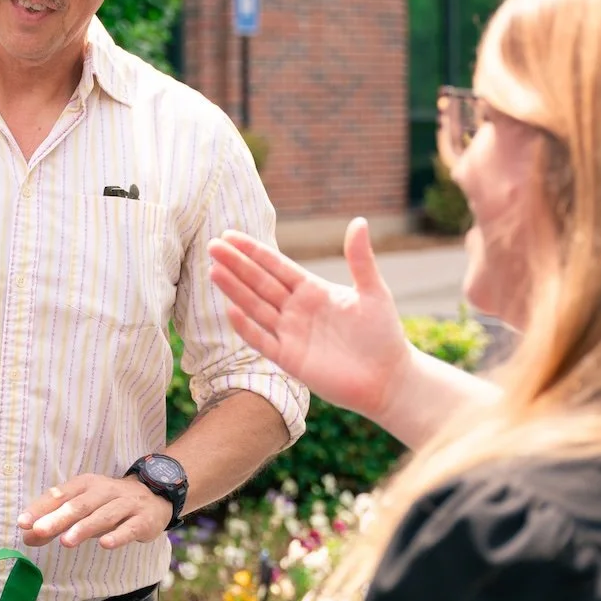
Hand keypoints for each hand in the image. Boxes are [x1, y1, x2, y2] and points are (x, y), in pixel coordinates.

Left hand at [18, 473, 172, 550]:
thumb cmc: (109, 504)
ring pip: (103, 515)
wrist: (155, 496)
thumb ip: (55, 522)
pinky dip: (118, 535)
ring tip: (66, 541)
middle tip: (39, 530)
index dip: (41, 508)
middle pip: (80, 504)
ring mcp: (125, 504)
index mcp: (86, 484)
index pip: (60, 495)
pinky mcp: (143, 520)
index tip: (23, 523)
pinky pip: (130, 528)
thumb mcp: (83, 509)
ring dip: (84, 527)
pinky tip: (105, 544)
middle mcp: (105, 491)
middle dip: (58, 518)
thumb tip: (27, 536)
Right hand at [207, 217, 408, 425]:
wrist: (388, 379)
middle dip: (237, 264)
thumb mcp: (373, 291)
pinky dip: (247, 327)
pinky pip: (262, 341)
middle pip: (260, 283)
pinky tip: (231, 310)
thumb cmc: (383, 334)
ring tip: (214, 270)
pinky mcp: (289, 360)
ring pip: (256, 307)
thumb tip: (359, 221)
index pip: (276, 266)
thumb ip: (360, 259)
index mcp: (313, 290)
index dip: (253, 251)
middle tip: (212, 245)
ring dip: (235, 290)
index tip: (229, 235)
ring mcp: (290, 334)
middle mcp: (296, 310)